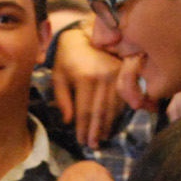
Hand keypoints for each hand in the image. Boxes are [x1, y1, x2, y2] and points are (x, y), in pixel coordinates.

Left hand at [52, 28, 128, 143]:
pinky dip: (117, 113)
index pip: (85, 111)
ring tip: (102, 138)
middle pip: (100, 112)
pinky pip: (121, 98)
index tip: (82, 141)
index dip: (84, 129)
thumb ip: (62, 99)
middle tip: (94, 145)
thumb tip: (68, 121)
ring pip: (113, 107)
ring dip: (108, 125)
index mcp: (84, 78)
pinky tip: (112, 123)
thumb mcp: (58, 77)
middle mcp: (102, 77)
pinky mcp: (123, 73)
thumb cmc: (67, 58)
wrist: (83, 35)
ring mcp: (115, 75)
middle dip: (96, 132)